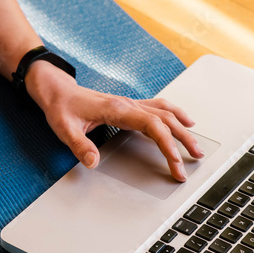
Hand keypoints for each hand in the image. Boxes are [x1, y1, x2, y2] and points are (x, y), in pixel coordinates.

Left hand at [26, 62, 204, 181]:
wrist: (57, 90)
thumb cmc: (61, 107)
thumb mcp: (64, 129)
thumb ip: (79, 146)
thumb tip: (93, 162)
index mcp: (118, 109)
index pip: (152, 126)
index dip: (167, 145)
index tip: (175, 162)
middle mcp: (129, 104)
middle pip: (165, 119)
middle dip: (183, 140)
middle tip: (195, 158)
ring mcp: (131, 103)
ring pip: (165, 112)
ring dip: (183, 128)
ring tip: (196, 145)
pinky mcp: (129, 105)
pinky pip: (159, 107)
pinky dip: (175, 115)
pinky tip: (184, 122)